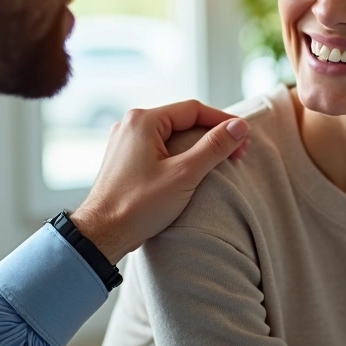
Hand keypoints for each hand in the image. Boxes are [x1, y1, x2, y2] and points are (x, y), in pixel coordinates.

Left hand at [70, 100, 249, 263]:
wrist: (101, 234)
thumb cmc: (138, 206)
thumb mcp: (184, 174)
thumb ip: (214, 147)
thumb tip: (240, 126)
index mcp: (144, 121)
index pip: (193, 110)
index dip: (223, 122)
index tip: (244, 139)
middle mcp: (131, 125)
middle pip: (182, 121)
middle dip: (211, 135)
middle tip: (236, 154)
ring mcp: (126, 142)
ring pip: (171, 135)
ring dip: (197, 146)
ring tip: (219, 163)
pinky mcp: (125, 159)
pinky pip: (159, 148)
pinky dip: (180, 155)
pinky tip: (193, 171)